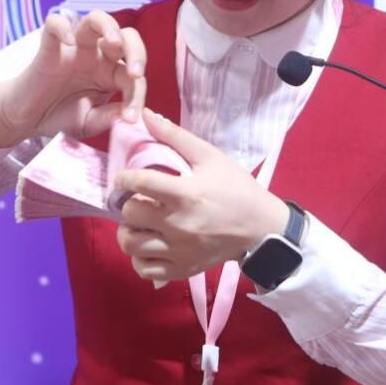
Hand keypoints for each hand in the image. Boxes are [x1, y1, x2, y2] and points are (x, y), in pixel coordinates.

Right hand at [0, 10, 145, 147]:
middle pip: (126, 36)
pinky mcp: (49, 46)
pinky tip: (68, 41)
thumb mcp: (88, 124)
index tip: (132, 118)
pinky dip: (61, 26)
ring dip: (109, 27)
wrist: (27, 118)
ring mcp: (74, 48)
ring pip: (96, 20)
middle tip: (135, 73)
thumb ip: (107, 118)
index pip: (134, 77)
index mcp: (111, 74)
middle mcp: (98, 56)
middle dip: (137, 51)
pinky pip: (54, 24)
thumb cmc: (59, 117)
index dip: (137, 96)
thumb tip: (127, 114)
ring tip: (114, 43)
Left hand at [111, 110, 286, 282]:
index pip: (139, 184)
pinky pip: (144, 269)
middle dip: (128, 204)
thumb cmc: (236, 188)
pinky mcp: (182, 269)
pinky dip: (139, 258)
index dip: (123, 179)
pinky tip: (147, 245)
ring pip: (130, 245)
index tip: (125, 178)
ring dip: (128, 231)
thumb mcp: (210, 156)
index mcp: (185, 194)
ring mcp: (180, 251)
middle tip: (137, 200)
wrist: (262, 227)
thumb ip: (175, 136)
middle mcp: (178, 225)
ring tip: (139, 224)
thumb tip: (146, 115)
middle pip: (130, 215)